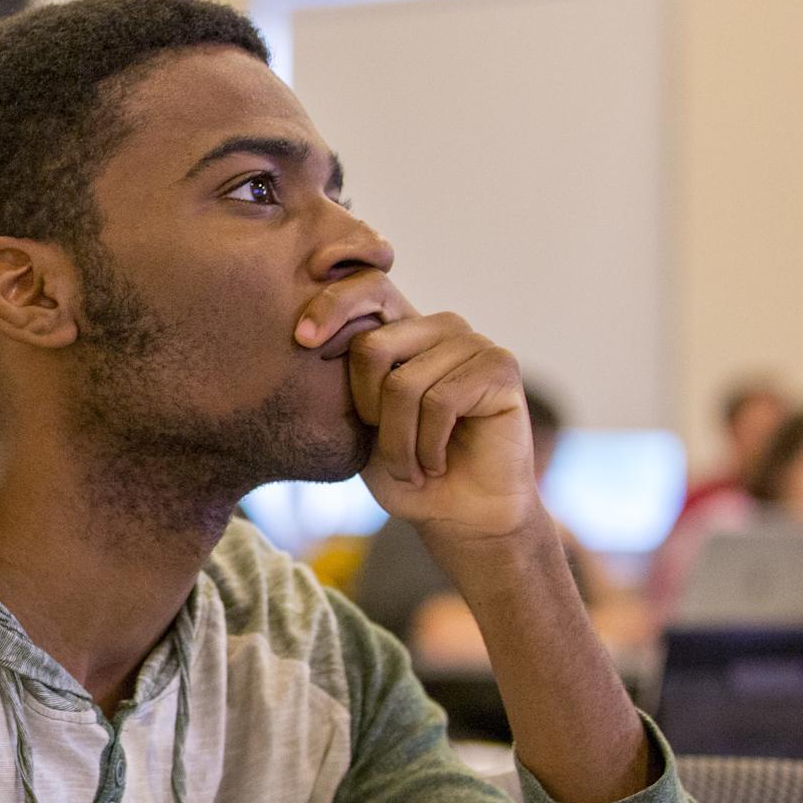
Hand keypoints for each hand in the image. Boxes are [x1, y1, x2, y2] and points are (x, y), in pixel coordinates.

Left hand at [296, 276, 538, 544]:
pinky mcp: (500, 366)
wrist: (457, 515)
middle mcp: (438, 326)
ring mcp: (473, 342)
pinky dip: (428, 445)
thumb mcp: (357, 425)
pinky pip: (440, 401)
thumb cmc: (403, 469)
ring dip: (398, 441)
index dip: (331, 305)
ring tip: (412, 464)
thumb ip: (342, 381)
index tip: (301, 341)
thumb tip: (306, 336)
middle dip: (366, 409)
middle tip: (380, 444)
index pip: (365, 288)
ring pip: (403, 384)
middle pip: (372, 344)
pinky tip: (437, 462)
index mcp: (401, 329)